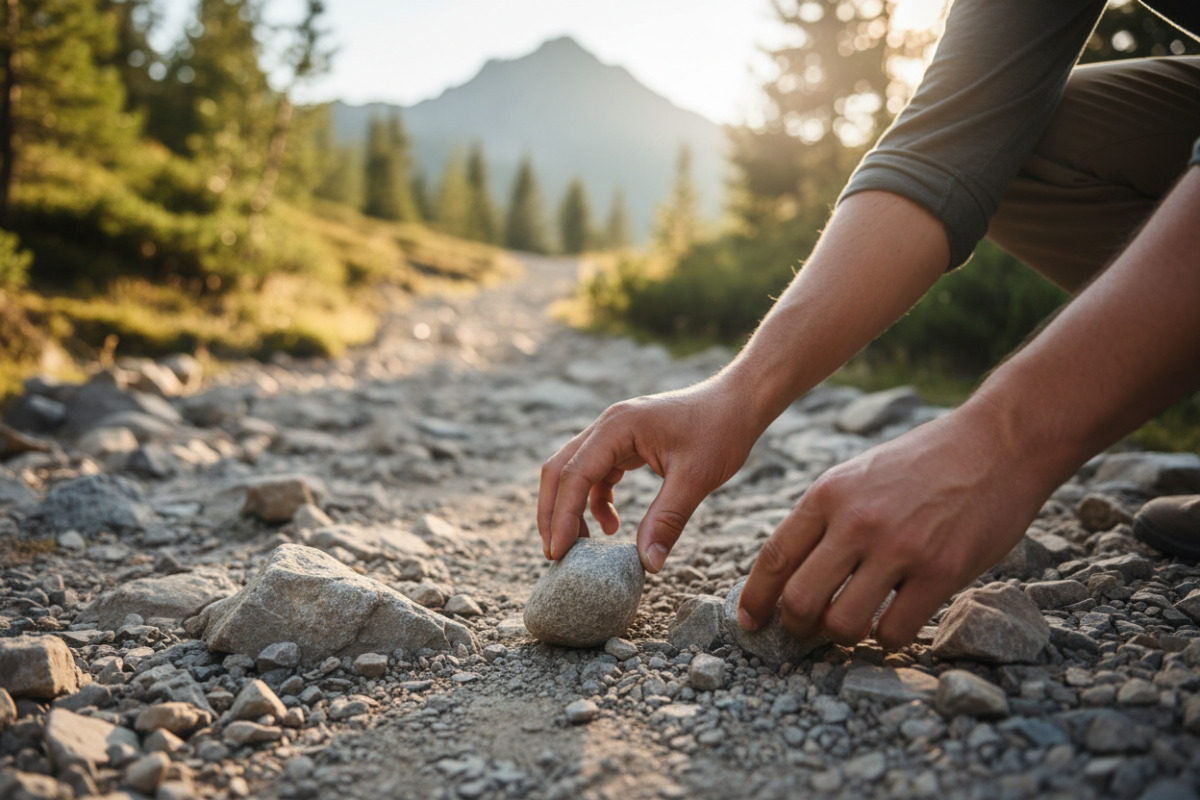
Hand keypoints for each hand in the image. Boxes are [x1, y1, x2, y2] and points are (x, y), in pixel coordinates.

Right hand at [538, 377, 758, 572]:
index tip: (559, 552)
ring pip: (574, 472)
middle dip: (553, 513)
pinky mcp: (626, 443)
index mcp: (618, 427)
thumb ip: (668, 520)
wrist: (739, 402)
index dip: (562, 516)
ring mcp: (615, 433)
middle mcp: (608, 426)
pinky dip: (596, 501)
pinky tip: (612, 525)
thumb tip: (648, 564)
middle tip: (556, 554)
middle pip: (560, 470)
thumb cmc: (721, 430)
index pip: (574, 474)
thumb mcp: (696, 478)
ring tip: (580, 546)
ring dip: (571, 508)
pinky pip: (597, 473)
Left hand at [736, 400, 1052, 648]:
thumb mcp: (858, 475)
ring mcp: (898, 547)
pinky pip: (895, 631)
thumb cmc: (923, 464)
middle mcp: (856, 521)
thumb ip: (824, 519)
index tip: (749, 621)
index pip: (773, 558)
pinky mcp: (940, 570)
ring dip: (843, 636)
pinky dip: (887, 639)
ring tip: (855, 627)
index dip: (755, 599)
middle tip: (808, 631)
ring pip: (843, 623)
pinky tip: (893, 626)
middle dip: (796, 626)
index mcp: (828, 495)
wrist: (996, 444)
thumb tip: (787, 572)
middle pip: (799, 599)